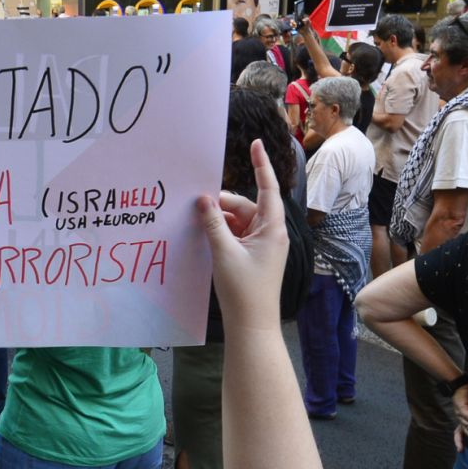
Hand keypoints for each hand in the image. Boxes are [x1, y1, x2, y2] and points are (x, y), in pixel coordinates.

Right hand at [199, 138, 287, 331]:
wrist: (252, 325)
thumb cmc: (244, 290)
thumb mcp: (224, 253)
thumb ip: (213, 223)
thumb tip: (203, 199)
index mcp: (272, 228)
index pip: (267, 188)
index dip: (261, 165)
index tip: (257, 144)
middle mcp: (269, 233)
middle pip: (244, 206)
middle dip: (222, 204)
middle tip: (195, 205)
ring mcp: (261, 246)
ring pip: (237, 221)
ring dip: (219, 220)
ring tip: (196, 224)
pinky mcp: (252, 256)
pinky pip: (236, 235)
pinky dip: (221, 233)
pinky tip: (204, 237)